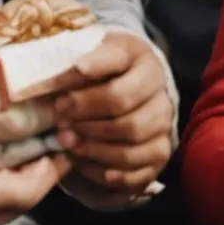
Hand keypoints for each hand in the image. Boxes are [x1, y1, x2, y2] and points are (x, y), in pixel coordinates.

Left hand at [52, 31, 175, 198]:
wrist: (126, 80)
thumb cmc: (106, 65)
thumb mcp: (95, 50)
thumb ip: (80, 64)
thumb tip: (62, 79)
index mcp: (147, 66)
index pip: (121, 92)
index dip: (87, 101)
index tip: (60, 101)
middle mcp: (163, 99)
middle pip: (129, 124)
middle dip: (89, 127)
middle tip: (62, 124)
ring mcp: (163, 129)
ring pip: (131, 151)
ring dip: (94, 150)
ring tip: (69, 143)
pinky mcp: (158, 155)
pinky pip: (135, 174)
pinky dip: (105, 173)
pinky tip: (84, 162)